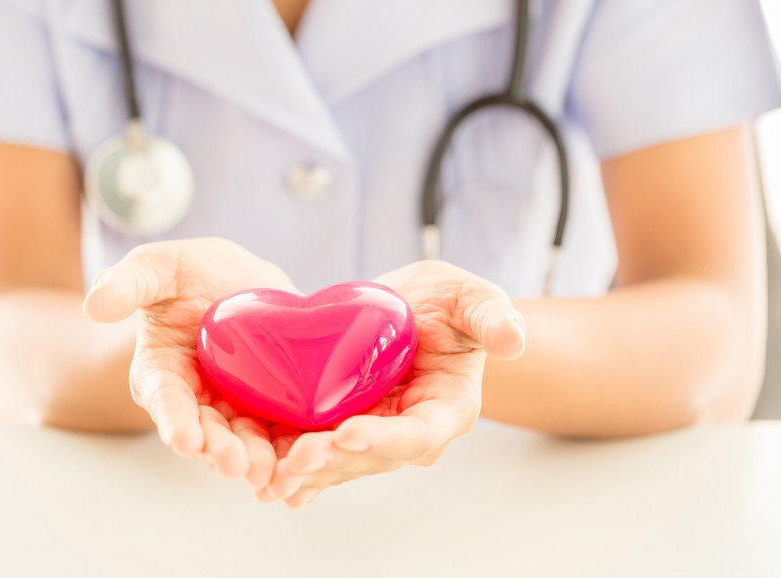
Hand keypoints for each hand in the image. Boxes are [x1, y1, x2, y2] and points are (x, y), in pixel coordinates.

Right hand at [83, 237, 297, 488]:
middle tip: (236, 464)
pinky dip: (290, 452)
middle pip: (207, 433)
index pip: (165, 400)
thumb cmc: (188, 272)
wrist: (238, 279)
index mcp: (160, 373)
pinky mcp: (270, 406)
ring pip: (244, 441)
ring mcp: (234, 407)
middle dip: (220, 450)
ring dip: (257, 459)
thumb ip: (129, 283)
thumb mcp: (158, 267)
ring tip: (270, 472)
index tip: (186, 439)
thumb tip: (94, 305)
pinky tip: (303, 467)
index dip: (175, 421)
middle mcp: (195, 400)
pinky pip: (280, 434)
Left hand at [260, 260, 525, 508]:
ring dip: (306, 472)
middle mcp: (410, 433)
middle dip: (332, 461)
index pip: (417, 436)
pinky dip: (294, 470)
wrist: (415, 310)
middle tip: (295, 457)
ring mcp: (375, 435)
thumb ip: (491, 315)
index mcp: (446, 410)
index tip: (347, 432)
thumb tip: (514, 340)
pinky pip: (321, 455)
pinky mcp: (345, 429)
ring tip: (271, 475)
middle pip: (370, 458)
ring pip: (340, 463)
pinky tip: (266, 482)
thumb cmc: (449, 304)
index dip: (383, 439)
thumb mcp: (470, 297)